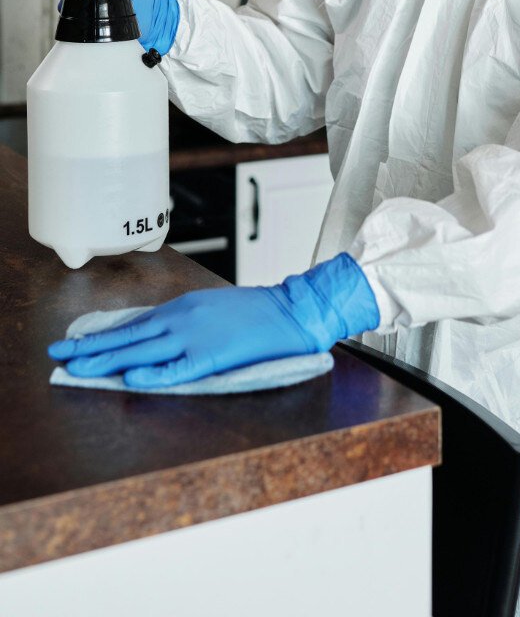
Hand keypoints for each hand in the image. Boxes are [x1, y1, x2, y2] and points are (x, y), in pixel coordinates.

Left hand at [47, 253, 379, 388]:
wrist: (291, 311)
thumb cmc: (254, 314)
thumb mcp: (210, 309)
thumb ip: (181, 322)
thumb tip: (150, 337)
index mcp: (182, 308)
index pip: (133, 325)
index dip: (102, 336)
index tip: (75, 344)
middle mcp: (182, 319)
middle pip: (129, 336)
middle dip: (91, 348)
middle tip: (60, 356)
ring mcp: (196, 336)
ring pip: (144, 350)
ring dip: (109, 359)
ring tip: (80, 368)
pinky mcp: (213, 356)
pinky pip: (178, 369)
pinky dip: (155, 374)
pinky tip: (133, 379)